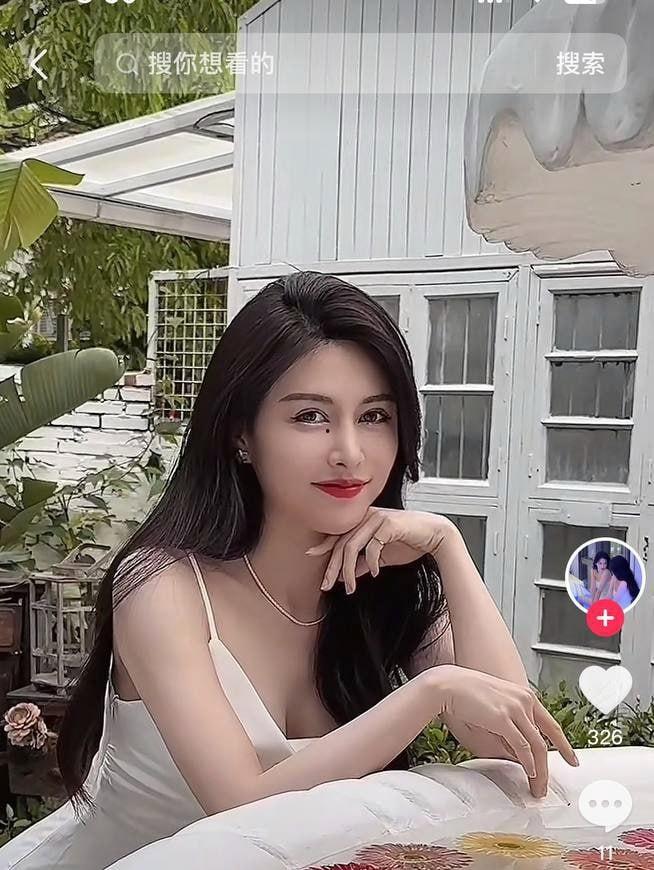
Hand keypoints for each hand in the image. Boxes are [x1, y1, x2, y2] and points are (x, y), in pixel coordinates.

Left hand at [306, 508, 452, 593]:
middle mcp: (367, 517)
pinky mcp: (388, 524)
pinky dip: (371, 562)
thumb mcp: (381, 557)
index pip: (338, 534)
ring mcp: (376, 518)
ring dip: (348, 570)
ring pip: (352, 545)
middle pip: (341, 543)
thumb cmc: (409, 543)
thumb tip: (345, 576)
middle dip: (332, 567)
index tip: (311, 556)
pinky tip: (376, 573)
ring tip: (350, 588)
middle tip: (326, 586)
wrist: (435, 535)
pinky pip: (372, 546)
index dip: (324, 546)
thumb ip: (363, 563)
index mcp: (363, 521)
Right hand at [429, 665, 578, 797]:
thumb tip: (519, 752)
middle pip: (545, 739)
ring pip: (536, 745)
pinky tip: (528, 772)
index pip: (551, 724)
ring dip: (539, 771)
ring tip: (536, 786)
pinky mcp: (503, 717)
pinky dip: (528, 762)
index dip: (563, 744)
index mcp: (524, 696)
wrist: (448, 684)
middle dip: (548, 766)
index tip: (571, 759)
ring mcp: (514, 708)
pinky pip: (522, 745)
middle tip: (546, 784)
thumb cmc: (466, 693)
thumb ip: (511, 728)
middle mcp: (524, 700)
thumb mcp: (496, 709)